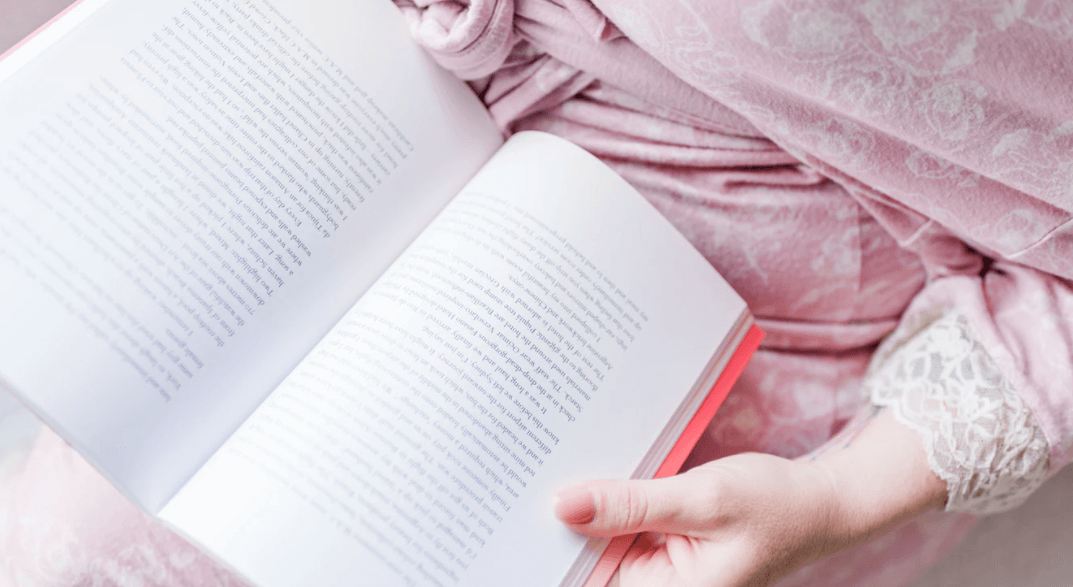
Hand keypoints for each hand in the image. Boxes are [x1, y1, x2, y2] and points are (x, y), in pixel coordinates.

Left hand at [553, 408, 946, 586]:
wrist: (823, 503)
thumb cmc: (775, 506)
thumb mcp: (701, 500)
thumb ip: (632, 506)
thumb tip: (563, 508)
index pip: (588, 574)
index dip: (552, 543)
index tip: (517, 509)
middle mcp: (660, 585)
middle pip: (592, 554)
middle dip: (569, 515)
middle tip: (533, 466)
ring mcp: (663, 565)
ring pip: (606, 535)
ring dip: (592, 502)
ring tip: (558, 458)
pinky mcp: (667, 542)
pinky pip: (628, 521)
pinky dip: (615, 496)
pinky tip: (599, 467)